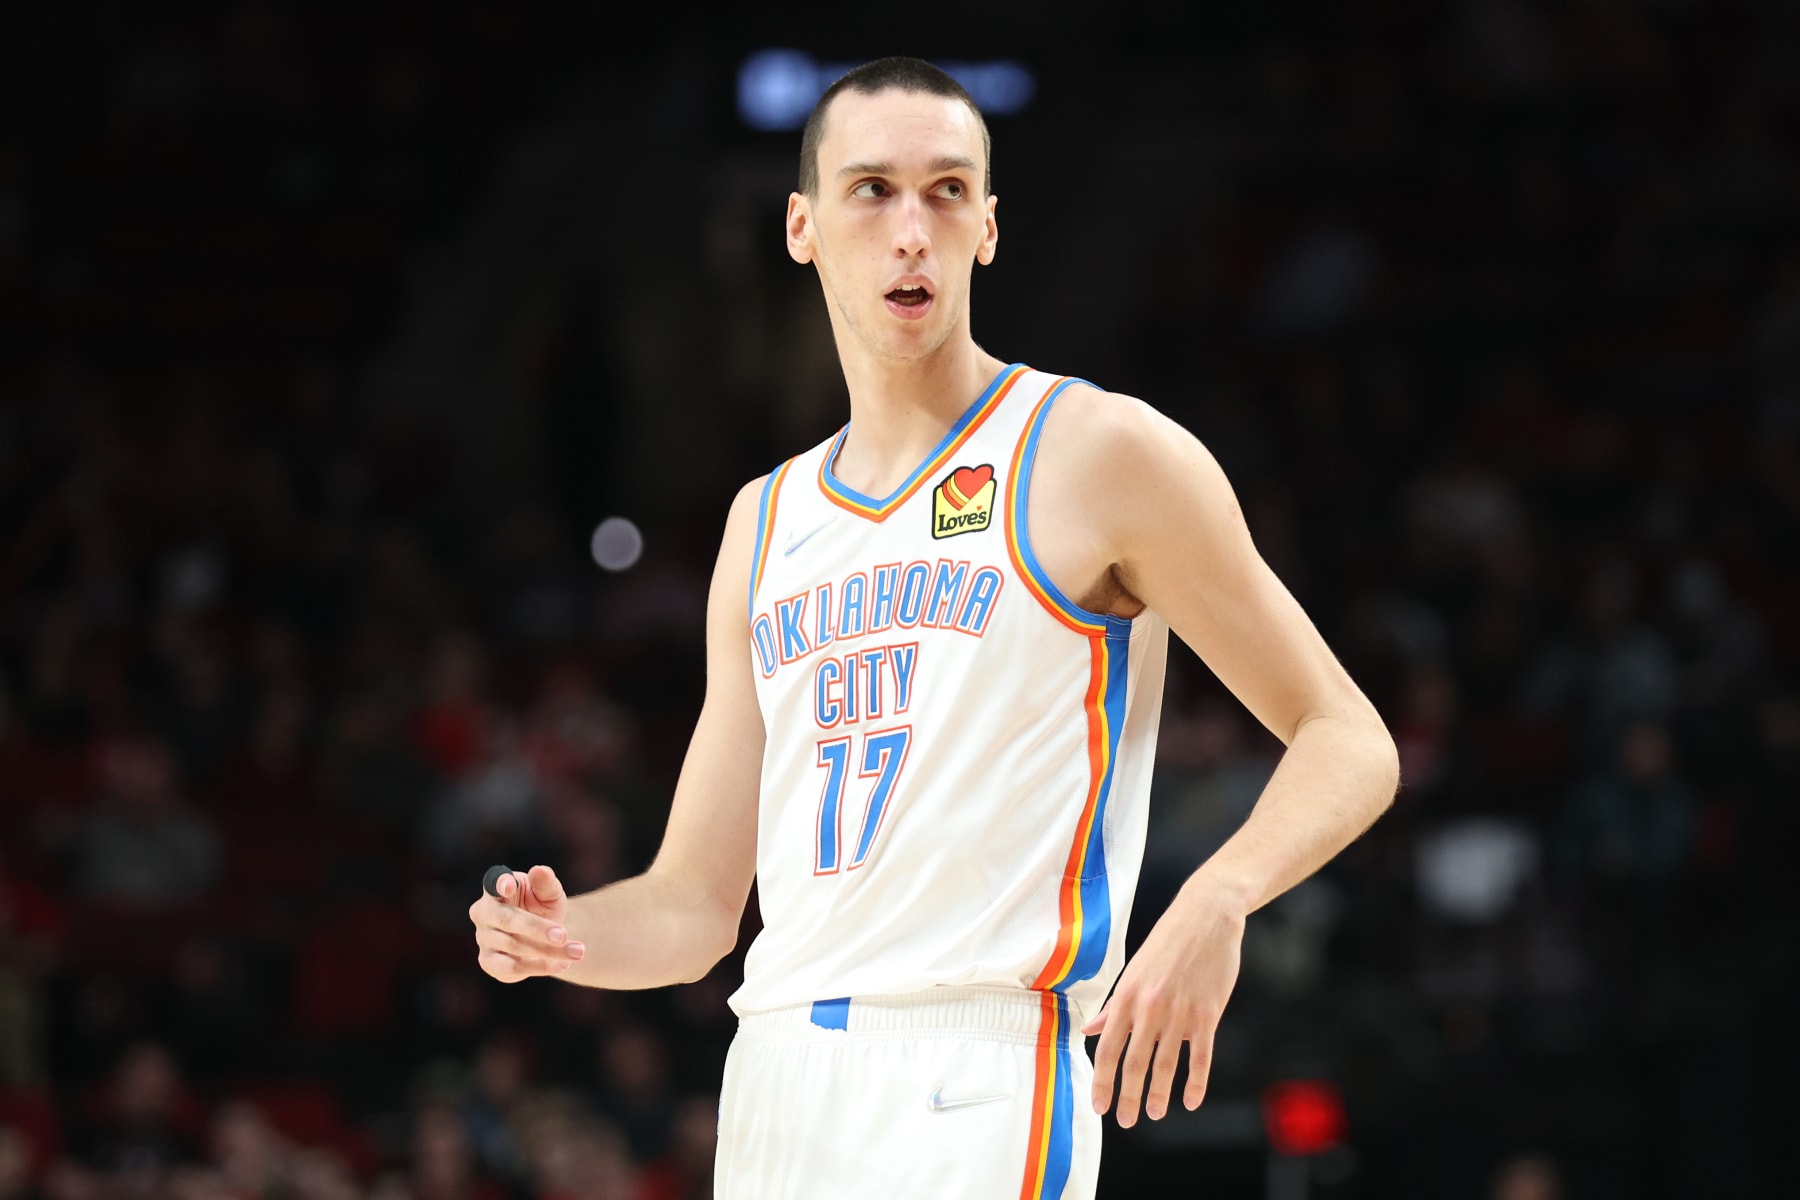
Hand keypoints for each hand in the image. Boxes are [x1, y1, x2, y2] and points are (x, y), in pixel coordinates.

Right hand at [469, 864, 586, 982]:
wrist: (544, 935)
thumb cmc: (542, 906)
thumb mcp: (550, 893)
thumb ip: (546, 882)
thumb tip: (539, 870)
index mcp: (496, 889)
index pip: (493, 883)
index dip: (500, 884)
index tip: (509, 885)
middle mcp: (484, 913)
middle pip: (507, 919)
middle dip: (537, 928)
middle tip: (563, 935)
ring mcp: (484, 938)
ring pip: (514, 946)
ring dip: (548, 951)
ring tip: (576, 952)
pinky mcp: (489, 962)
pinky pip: (512, 968)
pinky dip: (539, 967)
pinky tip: (562, 964)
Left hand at [1084, 882, 1245, 1126]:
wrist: (1205, 917)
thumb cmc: (1167, 943)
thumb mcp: (1133, 970)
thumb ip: (1115, 1005)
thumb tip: (1090, 1030)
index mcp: (1127, 996)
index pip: (1107, 1048)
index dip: (1102, 1080)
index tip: (1098, 1105)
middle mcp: (1149, 1007)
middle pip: (1135, 1062)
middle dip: (1128, 1096)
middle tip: (1125, 1120)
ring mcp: (1179, 1012)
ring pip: (1166, 1064)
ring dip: (1159, 1094)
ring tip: (1154, 1113)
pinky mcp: (1207, 1014)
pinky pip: (1201, 1056)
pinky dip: (1196, 1082)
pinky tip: (1191, 1100)